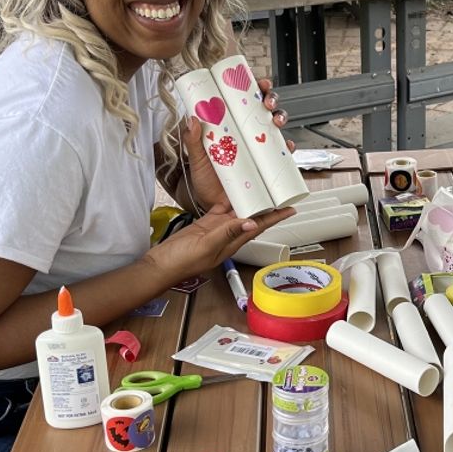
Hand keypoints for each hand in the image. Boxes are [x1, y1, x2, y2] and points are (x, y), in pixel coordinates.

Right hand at [142, 202, 293, 281]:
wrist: (161, 264)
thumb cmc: (182, 261)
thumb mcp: (206, 245)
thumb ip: (227, 233)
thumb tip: (250, 222)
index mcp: (233, 242)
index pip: (259, 227)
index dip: (276, 218)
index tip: (291, 210)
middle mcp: (228, 235)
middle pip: (253, 217)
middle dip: (267, 207)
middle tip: (279, 192)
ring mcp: (217, 229)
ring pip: (238, 211)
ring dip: (249, 201)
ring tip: (261, 187)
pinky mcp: (206, 224)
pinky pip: (221, 209)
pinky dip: (228, 199)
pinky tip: (233, 190)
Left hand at [180, 78, 295, 210]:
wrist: (212, 207)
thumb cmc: (204, 181)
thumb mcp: (196, 159)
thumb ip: (192, 140)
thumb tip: (192, 119)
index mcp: (231, 126)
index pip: (245, 100)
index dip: (255, 88)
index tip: (259, 83)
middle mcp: (247, 135)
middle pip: (264, 109)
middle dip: (271, 100)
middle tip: (268, 103)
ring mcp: (258, 150)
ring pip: (276, 128)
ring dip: (281, 119)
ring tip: (276, 122)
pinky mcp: (267, 168)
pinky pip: (282, 155)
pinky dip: (288, 149)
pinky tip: (287, 146)